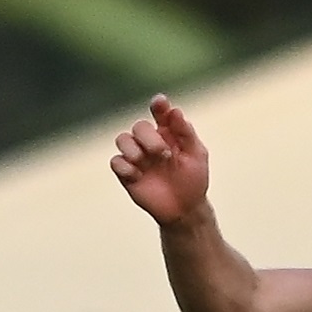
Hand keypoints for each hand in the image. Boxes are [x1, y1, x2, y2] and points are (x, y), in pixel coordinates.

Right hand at [111, 95, 212, 225]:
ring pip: (122, 139)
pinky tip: (138, 176)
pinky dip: (125, 166)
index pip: (160, 113)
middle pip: (139, 126)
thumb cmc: (193, 179)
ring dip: (134, 149)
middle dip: (149, 137)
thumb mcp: (196, 156)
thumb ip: (186, 133)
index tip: (160, 102)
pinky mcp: (126, 173)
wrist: (184, 209)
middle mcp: (149, 141)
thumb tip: (175, 110)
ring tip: (147, 162)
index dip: (158, 106)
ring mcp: (137, 157)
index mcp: (168, 133)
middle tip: (163, 154)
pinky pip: (116, 162)